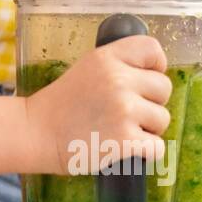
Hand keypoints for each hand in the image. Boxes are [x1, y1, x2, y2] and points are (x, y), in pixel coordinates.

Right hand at [25, 35, 172, 174]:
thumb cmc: (61, 105)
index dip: (156, 66)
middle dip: (151, 103)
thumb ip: (117, 66)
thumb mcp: (86, 69)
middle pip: (164, 88)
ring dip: (148, 129)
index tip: (146, 81)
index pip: (152, 49)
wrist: (37, 133)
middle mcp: (118, 79)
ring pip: (163, 119)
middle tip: (126, 113)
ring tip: (120, 131)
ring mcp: (123, 109)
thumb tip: (152, 76)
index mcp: (107, 58)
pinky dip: (146, 152)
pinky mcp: (126, 139)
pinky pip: (157, 147)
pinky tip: (125, 149)